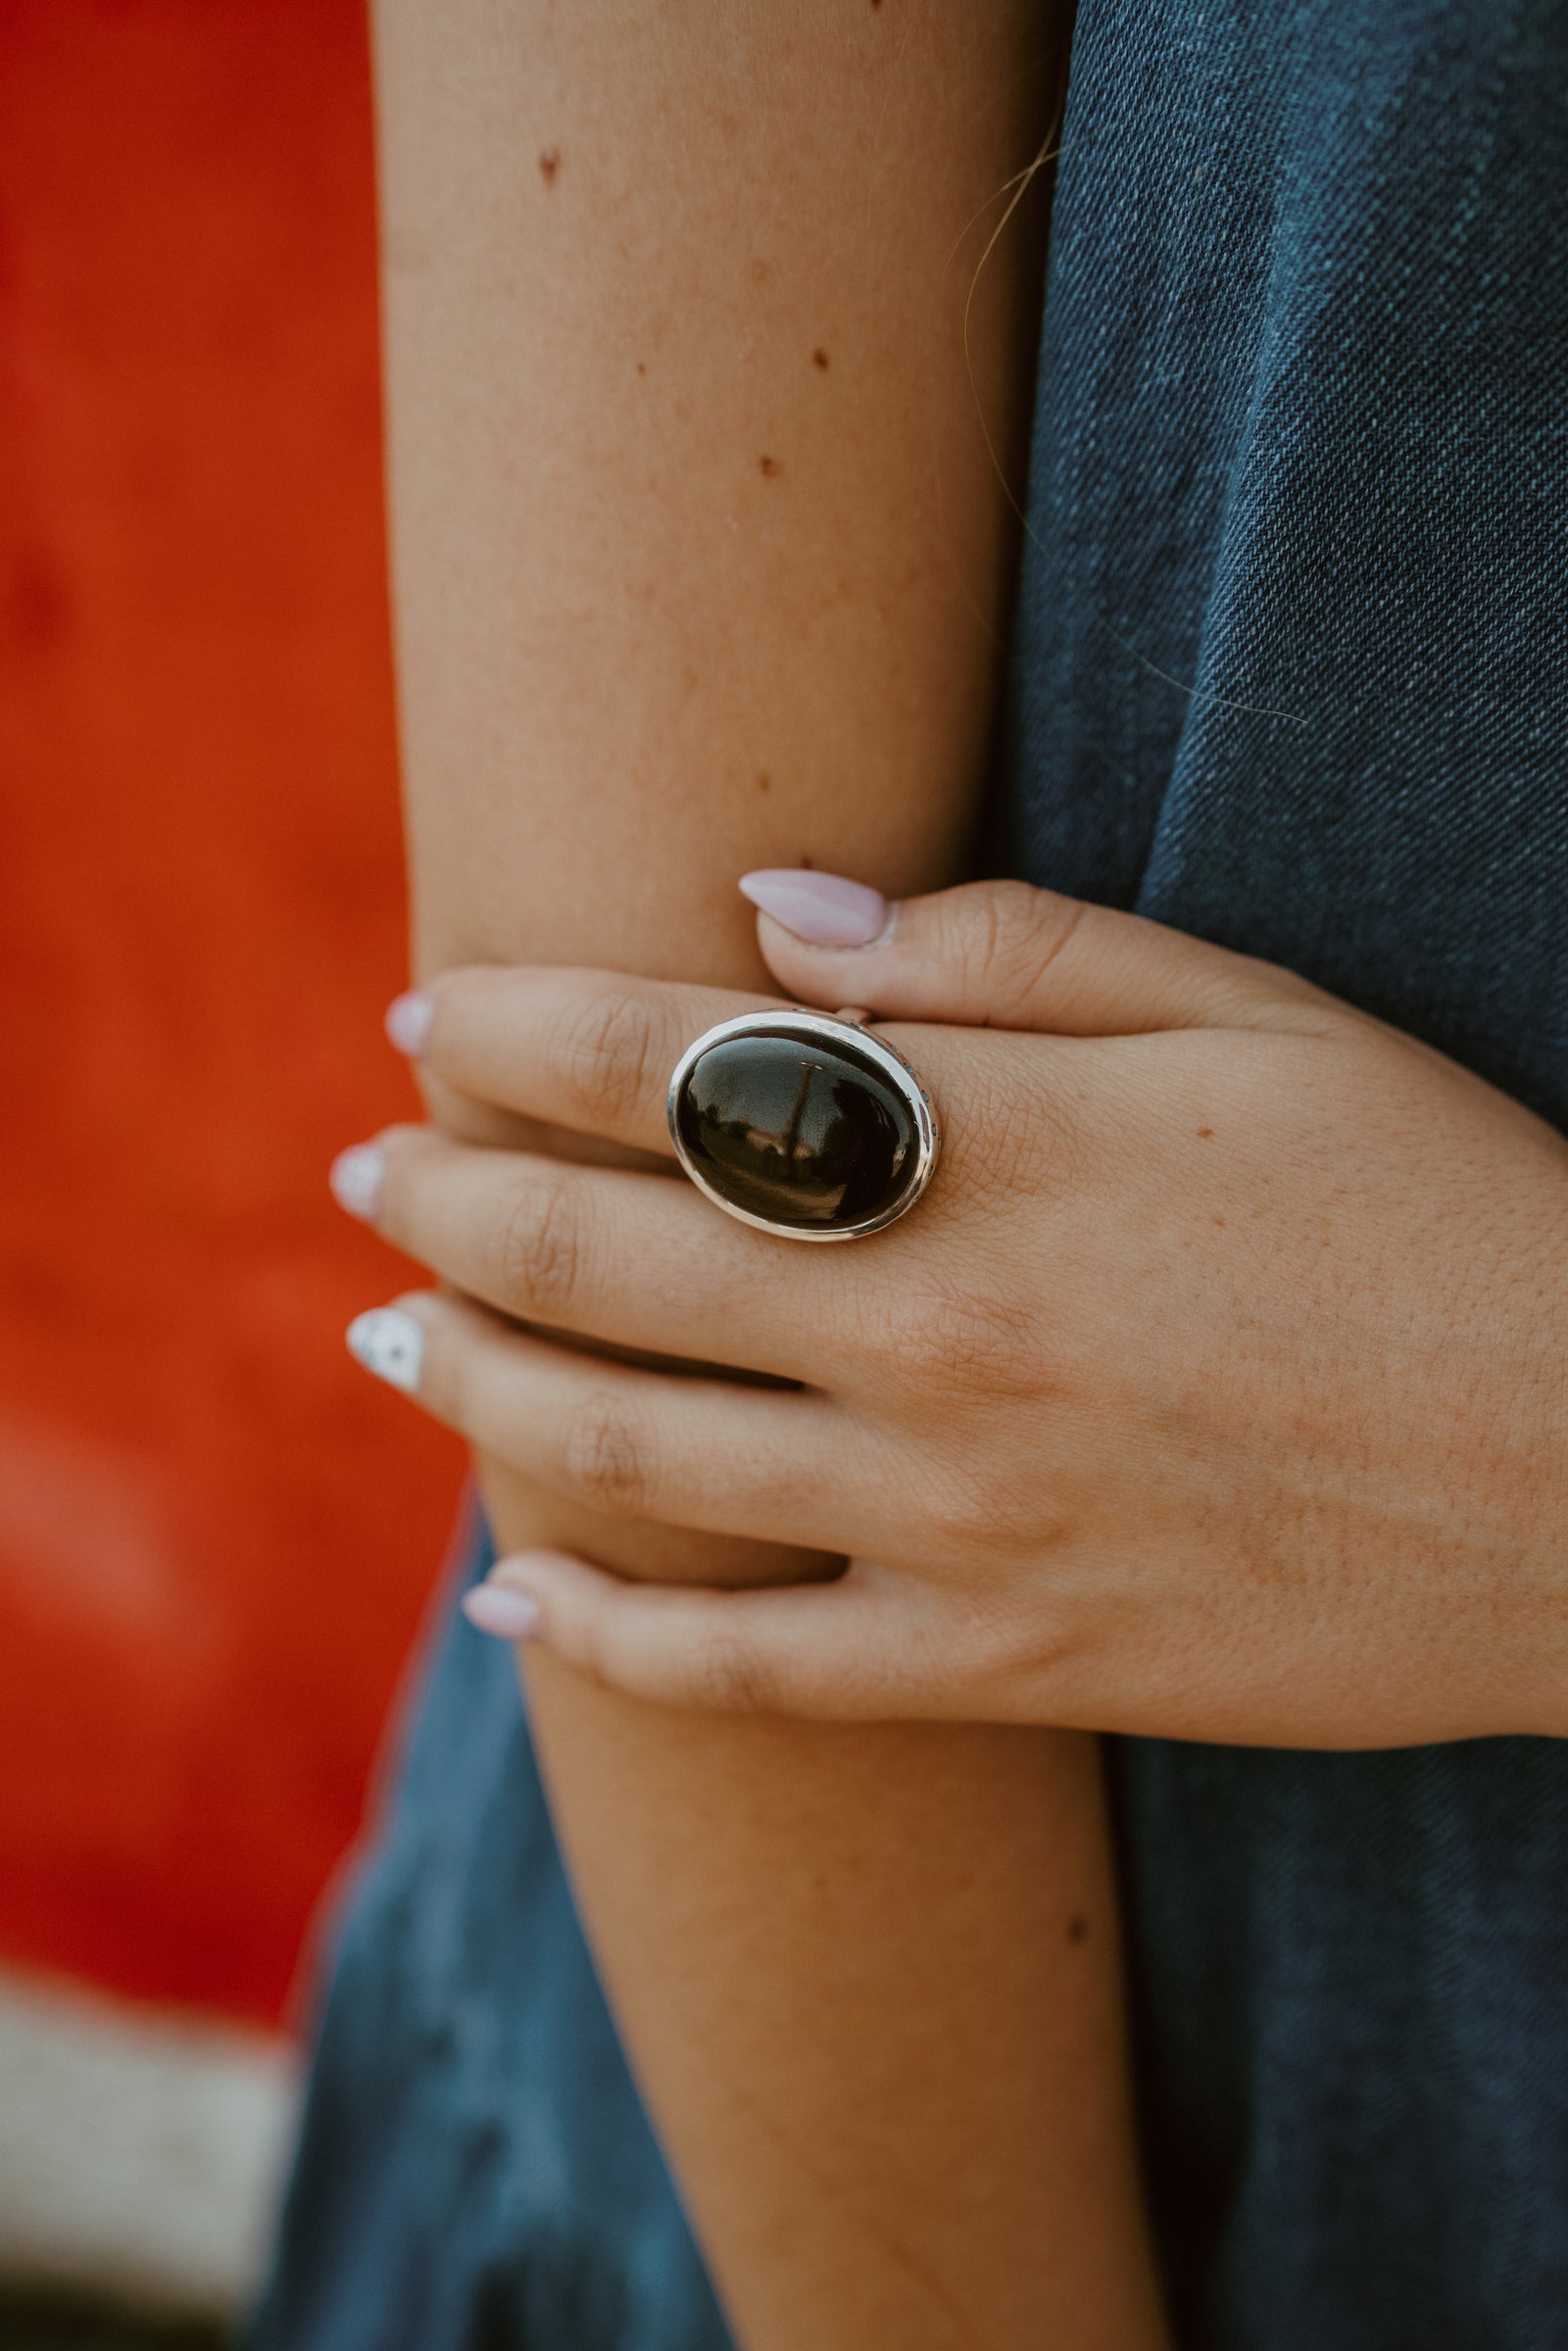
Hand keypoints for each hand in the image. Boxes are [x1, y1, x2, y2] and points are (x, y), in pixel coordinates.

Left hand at [335, 875, 1567, 1744]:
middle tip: (360, 1171)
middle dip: (450, 1197)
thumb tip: (764, 909)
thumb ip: (1000, 953)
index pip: (668, 1064)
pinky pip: (753, 1672)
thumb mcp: (1253, 1014)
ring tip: (386, 1333)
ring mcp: (955, 1515)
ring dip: (479, 1383)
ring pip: (635, 1453)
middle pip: (605, 1252)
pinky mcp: (1005, 1659)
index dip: (517, 1031)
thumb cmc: (1436, 1205)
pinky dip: (612, 1641)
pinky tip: (511, 1599)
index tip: (428, 1012)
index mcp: (992, 1146)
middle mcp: (935, 1329)